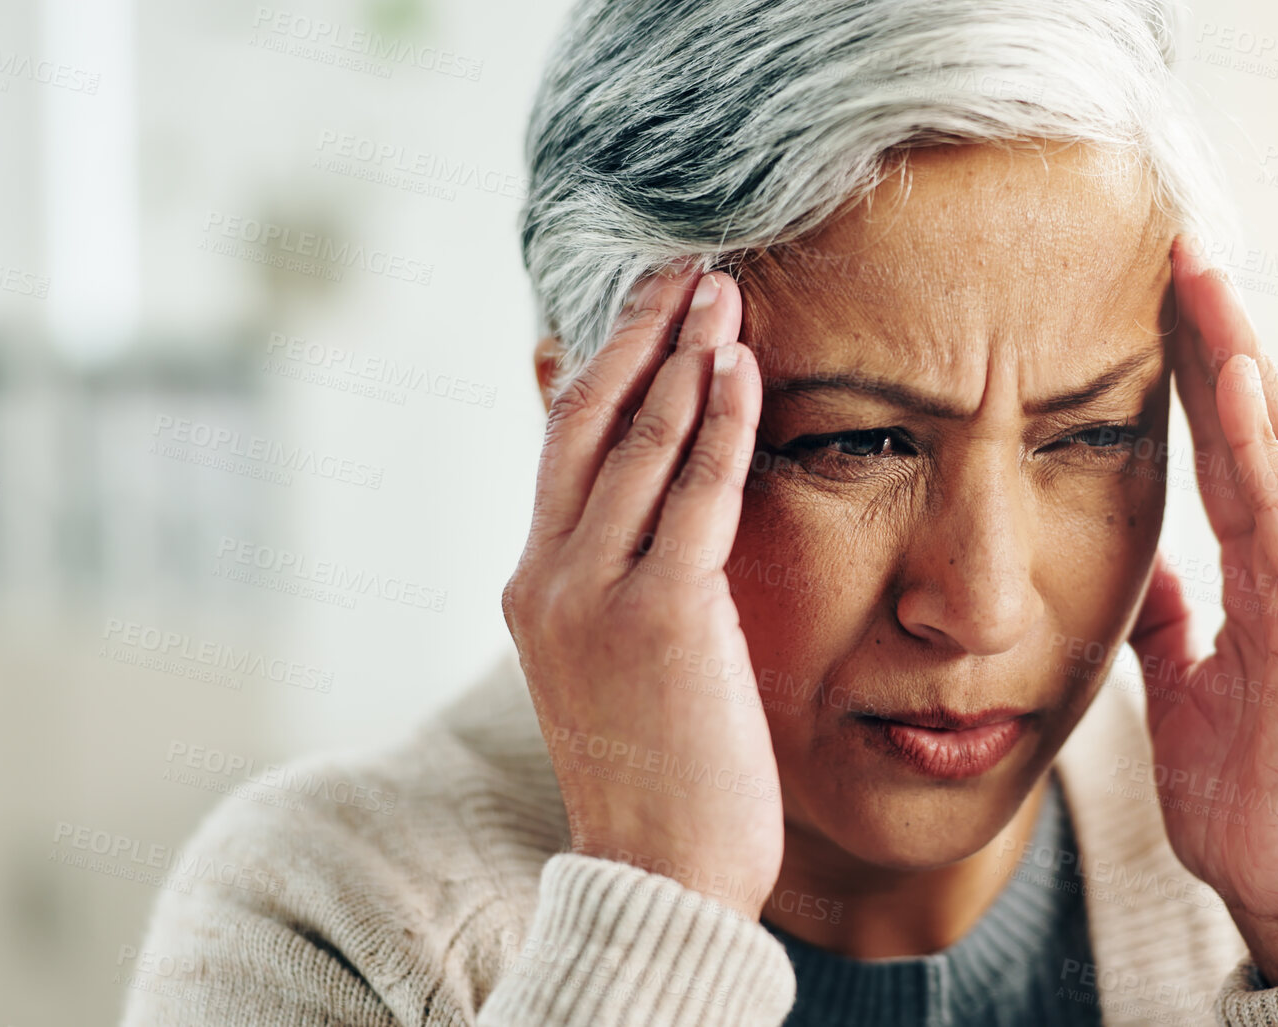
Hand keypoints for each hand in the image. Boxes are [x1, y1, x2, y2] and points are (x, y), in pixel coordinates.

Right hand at [503, 266, 782, 918]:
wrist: (659, 872)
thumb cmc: (659, 772)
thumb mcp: (619, 664)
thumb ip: (625, 584)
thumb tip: (666, 517)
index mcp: (534, 587)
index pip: (564, 449)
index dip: (605, 368)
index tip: (646, 309)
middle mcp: (547, 578)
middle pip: (588, 422)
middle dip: (639, 336)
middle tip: (684, 268)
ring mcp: (593, 594)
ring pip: (639, 444)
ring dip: (685, 357)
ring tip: (722, 293)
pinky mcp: (658, 615)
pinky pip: (696, 494)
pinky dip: (722, 423)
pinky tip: (743, 369)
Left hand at [1129, 235, 1277, 983]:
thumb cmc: (1247, 790)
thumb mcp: (1186, 686)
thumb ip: (1171, 619)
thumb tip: (1148, 567)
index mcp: (1270, 574)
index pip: (1230, 449)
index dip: (1196, 373)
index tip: (1159, 296)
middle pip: (1261, 429)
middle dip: (1221, 337)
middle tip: (1180, 248)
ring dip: (1244, 364)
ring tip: (1206, 282)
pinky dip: (1270, 451)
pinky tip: (1242, 387)